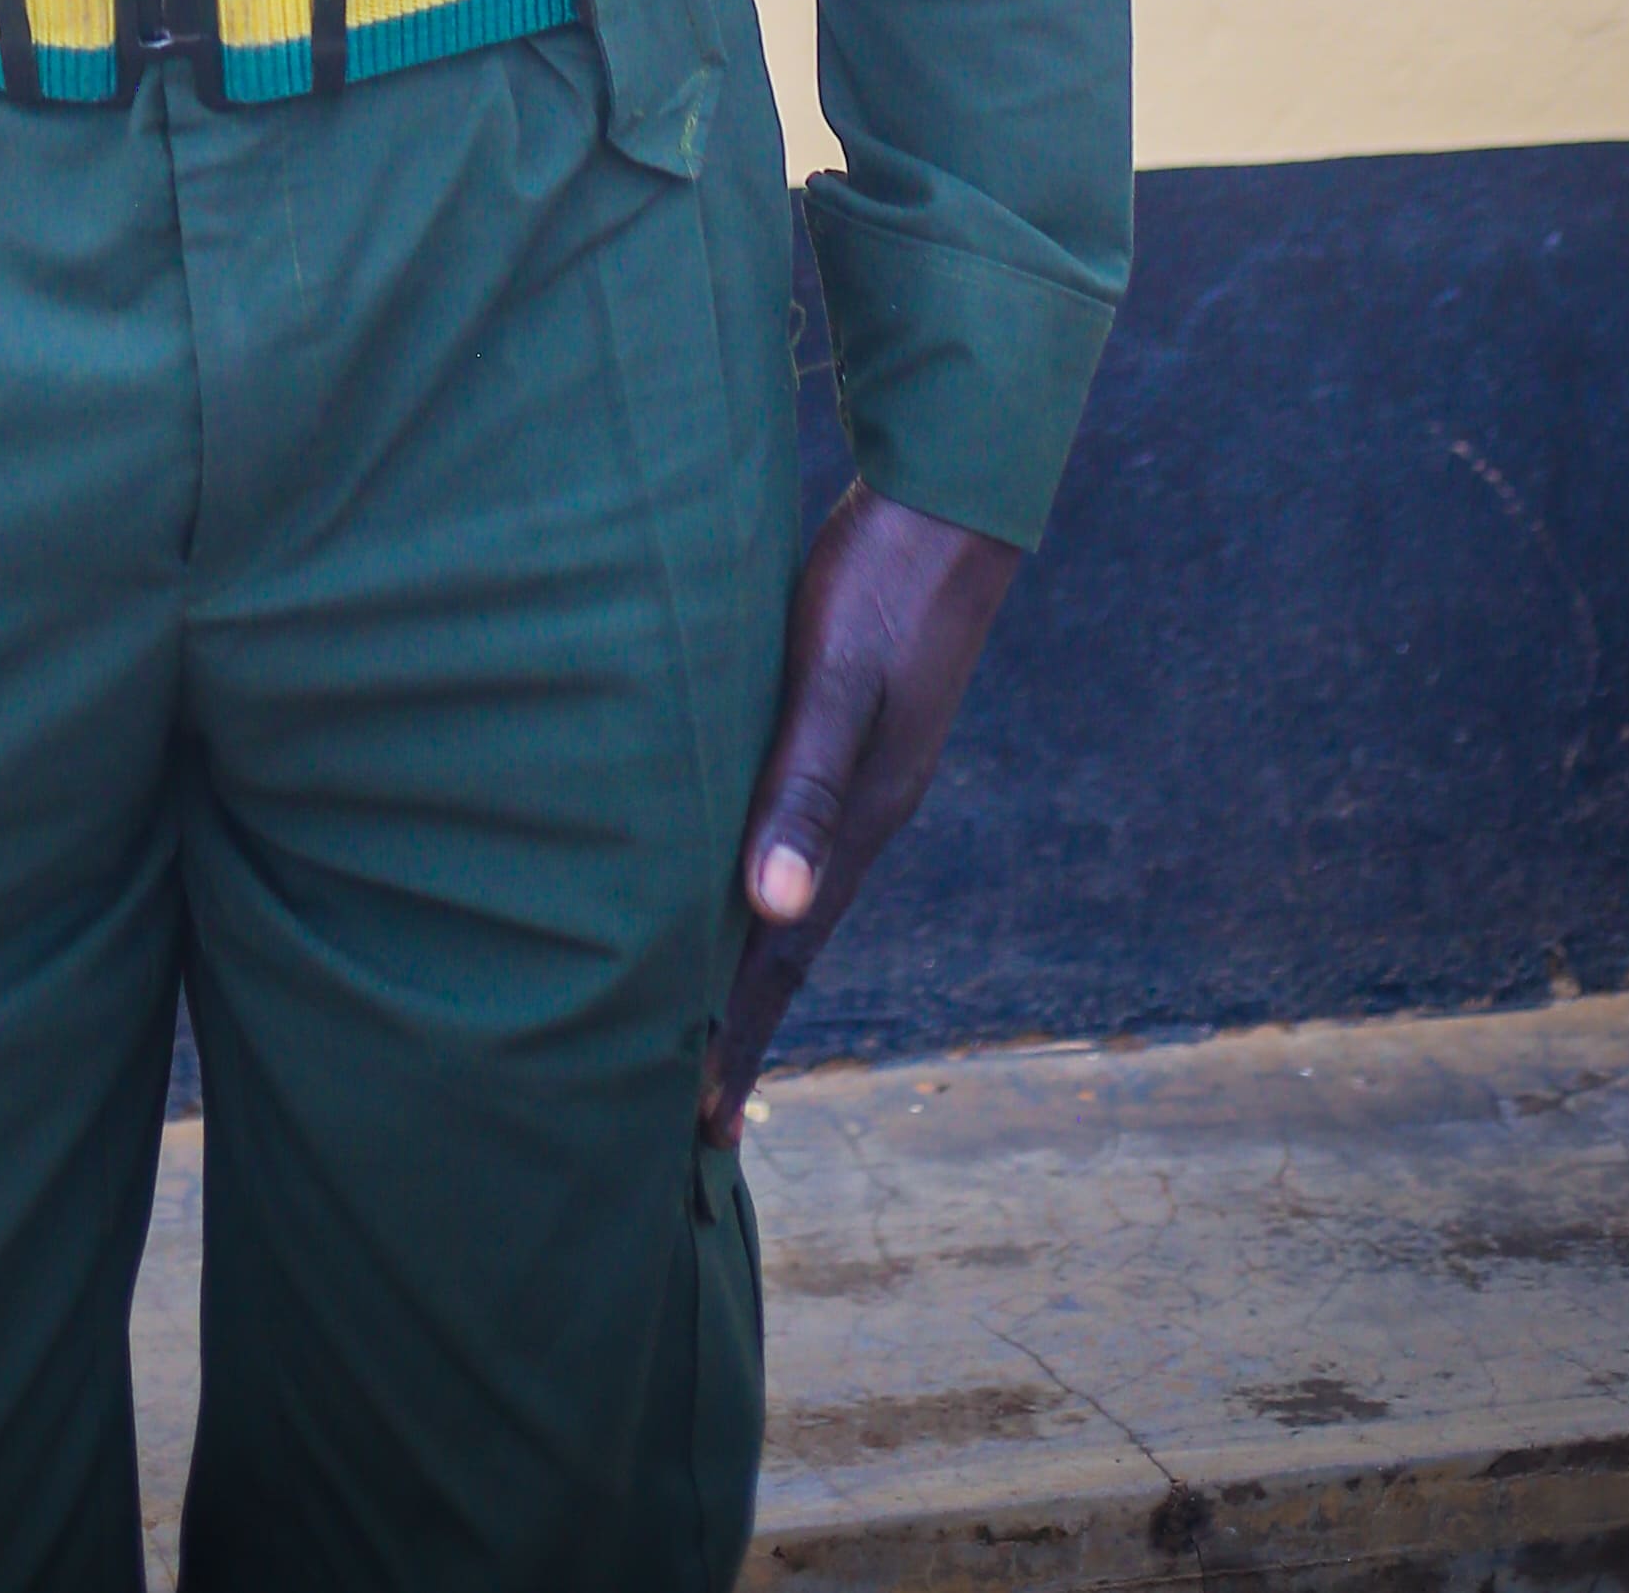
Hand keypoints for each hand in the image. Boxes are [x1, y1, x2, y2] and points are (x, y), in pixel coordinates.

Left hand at [702, 484, 1020, 1144]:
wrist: (942, 504)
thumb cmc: (875, 584)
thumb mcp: (833, 682)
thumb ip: (802, 787)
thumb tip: (773, 908)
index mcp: (859, 820)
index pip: (786, 958)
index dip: (740, 1037)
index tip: (699, 1123)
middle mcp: (861, 817)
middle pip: (790, 946)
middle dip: (739, 1026)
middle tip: (686, 1111)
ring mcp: (859, 778)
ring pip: (789, 895)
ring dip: (743, 959)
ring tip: (689, 1012)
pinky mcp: (844, 733)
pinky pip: (789, 838)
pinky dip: (750, 883)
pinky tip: (718, 876)